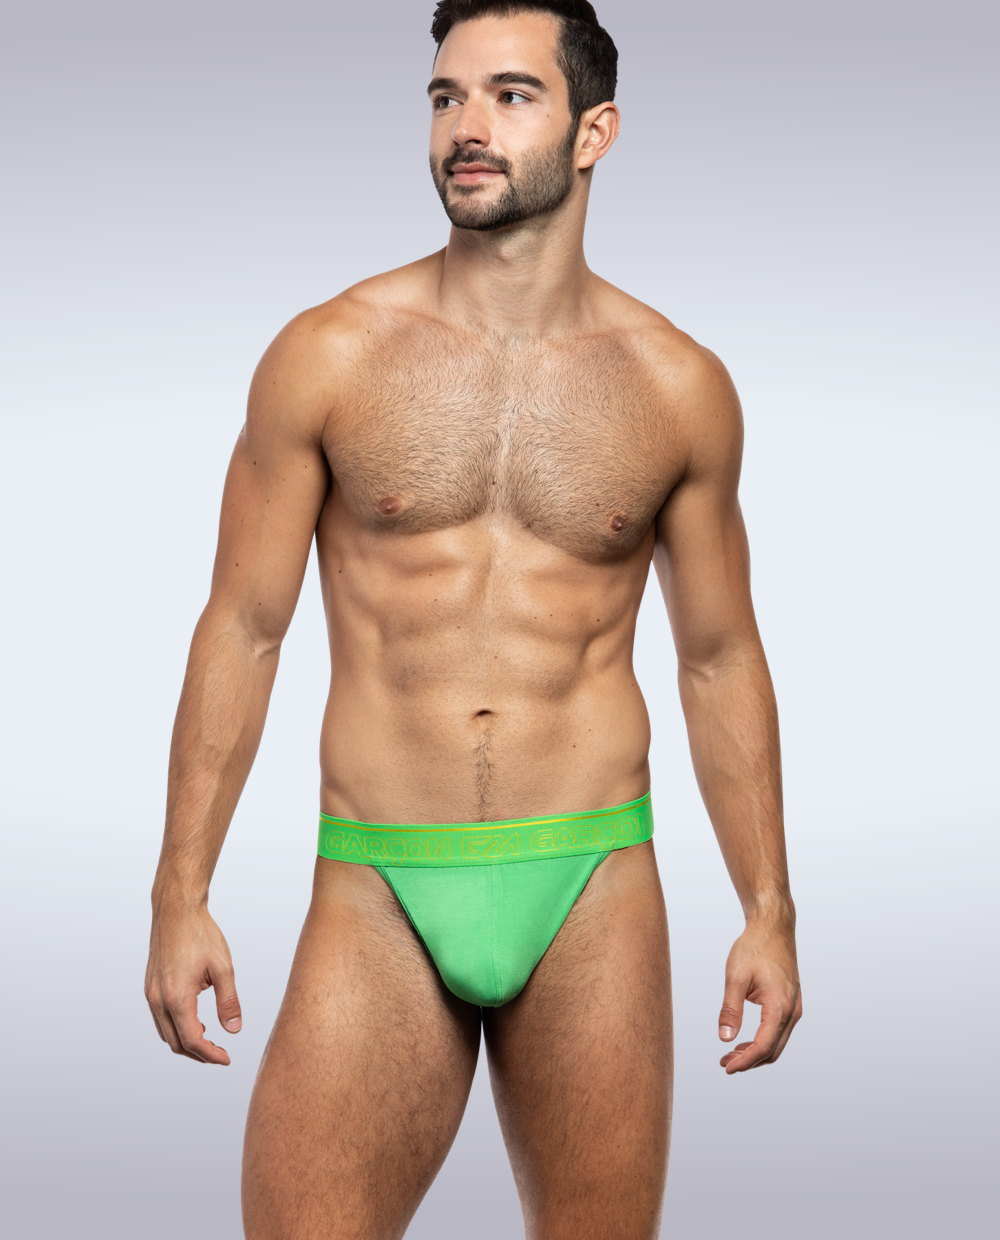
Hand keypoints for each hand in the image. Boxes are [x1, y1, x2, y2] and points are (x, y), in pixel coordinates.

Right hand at [145, 903, 241, 1064]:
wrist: (176, 910)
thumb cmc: (202, 935)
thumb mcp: (223, 968)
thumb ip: (229, 1002)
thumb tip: (234, 1030)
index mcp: (177, 997)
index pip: (192, 1040)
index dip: (210, 1055)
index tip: (227, 1059)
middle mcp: (158, 1000)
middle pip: (175, 1043)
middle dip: (198, 1054)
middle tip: (220, 1054)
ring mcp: (150, 994)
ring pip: (165, 1034)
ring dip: (185, 1043)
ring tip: (209, 1039)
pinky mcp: (149, 987)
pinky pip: (159, 1019)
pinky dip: (176, 1028)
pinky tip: (195, 1020)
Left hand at [717, 913, 800, 1073]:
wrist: (773, 927)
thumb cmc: (753, 948)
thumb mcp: (735, 977)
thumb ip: (730, 1009)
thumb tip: (724, 1039)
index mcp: (780, 1005)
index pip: (763, 1046)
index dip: (745, 1061)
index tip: (726, 1067)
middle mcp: (793, 1011)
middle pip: (773, 1050)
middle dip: (749, 1061)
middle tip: (724, 1063)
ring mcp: (795, 1008)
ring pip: (777, 1043)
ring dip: (756, 1053)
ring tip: (730, 1055)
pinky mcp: (792, 1003)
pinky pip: (779, 1031)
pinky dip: (763, 1041)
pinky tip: (743, 1041)